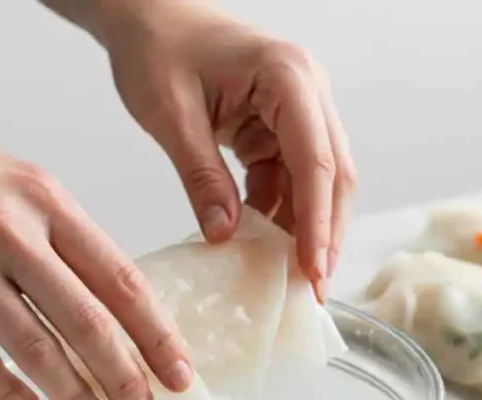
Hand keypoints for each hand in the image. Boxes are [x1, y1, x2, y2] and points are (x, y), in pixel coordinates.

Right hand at [0, 81, 192, 399]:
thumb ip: (52, 231)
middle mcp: (7, 229)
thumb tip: (98, 296)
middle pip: (87, 320)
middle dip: (126, 375)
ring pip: (34, 346)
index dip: (156, 331)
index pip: (119, 276)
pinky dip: (6, 391)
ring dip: (71, 392)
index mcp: (42, 197)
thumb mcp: (5, 176)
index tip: (178, 369)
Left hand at [101, 2, 356, 299]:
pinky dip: (277, 212)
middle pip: (332, 174)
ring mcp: (297, 110)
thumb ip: (201, 176)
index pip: (316, 160)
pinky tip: (262, 246)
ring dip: (303, 228)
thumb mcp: (171, 115)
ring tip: (289, 279)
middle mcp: (306, 92)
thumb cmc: (157, 49)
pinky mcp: (280, 126)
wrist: (149, 17)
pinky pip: (288, 178)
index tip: (313, 270)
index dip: (317, 222)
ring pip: (315, 181)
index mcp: (288, 77)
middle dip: (324, 234)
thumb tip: (226, 236)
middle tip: (313, 289)